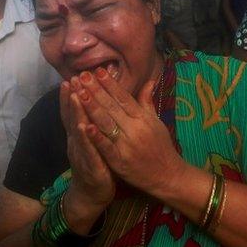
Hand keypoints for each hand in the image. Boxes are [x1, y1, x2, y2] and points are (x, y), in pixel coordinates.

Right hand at [60, 79, 114, 208]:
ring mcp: (81, 153)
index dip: (72, 95)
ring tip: (76, 96)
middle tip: (70, 79)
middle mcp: (76, 142)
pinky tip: (85, 127)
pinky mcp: (90, 166)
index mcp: (79, 135)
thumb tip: (96, 102)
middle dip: (71, 97)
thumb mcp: (95, 141)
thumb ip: (95, 122)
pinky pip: (88, 150)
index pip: (74, 111)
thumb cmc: (97, 164)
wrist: (92, 195)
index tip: (71, 76)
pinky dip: (86, 138)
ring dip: (76, 112)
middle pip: (72, 116)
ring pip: (77, 130)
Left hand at [75, 68, 185, 195]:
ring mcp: (127, 145)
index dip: (110, 84)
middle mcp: (135, 128)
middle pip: (112, 107)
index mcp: (143, 118)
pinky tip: (85, 126)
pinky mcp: (120, 162)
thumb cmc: (161, 146)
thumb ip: (147, 102)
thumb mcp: (156, 122)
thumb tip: (148, 80)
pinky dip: (96, 137)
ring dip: (92, 107)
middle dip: (96, 90)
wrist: (168, 176)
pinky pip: (106, 147)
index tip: (98, 70)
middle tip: (82, 75)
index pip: (124, 97)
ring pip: (107, 123)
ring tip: (79, 93)